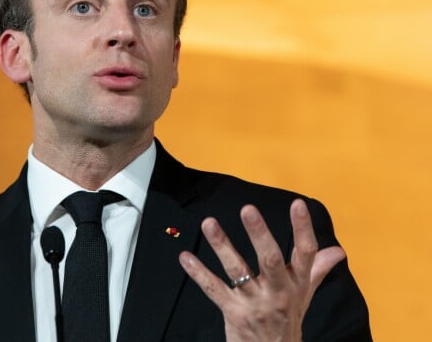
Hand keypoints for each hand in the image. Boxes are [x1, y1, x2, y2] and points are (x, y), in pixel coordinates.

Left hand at [179, 199, 345, 341]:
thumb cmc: (288, 319)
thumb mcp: (305, 295)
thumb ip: (317, 269)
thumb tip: (338, 250)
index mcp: (297, 284)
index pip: (305, 253)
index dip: (302, 228)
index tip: (297, 204)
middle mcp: (278, 293)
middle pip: (270, 260)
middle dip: (259, 234)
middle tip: (248, 209)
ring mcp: (254, 304)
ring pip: (237, 270)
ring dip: (222, 245)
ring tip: (208, 223)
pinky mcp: (233, 313)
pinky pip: (213, 290)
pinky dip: (198, 273)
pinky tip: (185, 256)